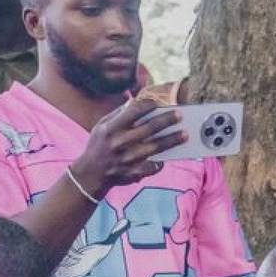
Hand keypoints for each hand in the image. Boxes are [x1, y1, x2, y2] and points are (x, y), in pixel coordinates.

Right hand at [69, 97, 186, 199]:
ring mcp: (128, 159)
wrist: (91, 174)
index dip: (148, 105)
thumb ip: (119, 114)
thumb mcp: (102, 125)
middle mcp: (120, 142)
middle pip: (149, 128)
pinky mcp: (134, 172)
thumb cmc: (99, 145)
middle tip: (180, 116)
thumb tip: (136, 102)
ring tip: (184, 134)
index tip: (159, 103)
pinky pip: (153, 166)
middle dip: (167, 121)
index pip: (133, 112)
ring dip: (172, 140)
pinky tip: (169, 155)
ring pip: (156, 147)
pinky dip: (161, 161)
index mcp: (111, 128)